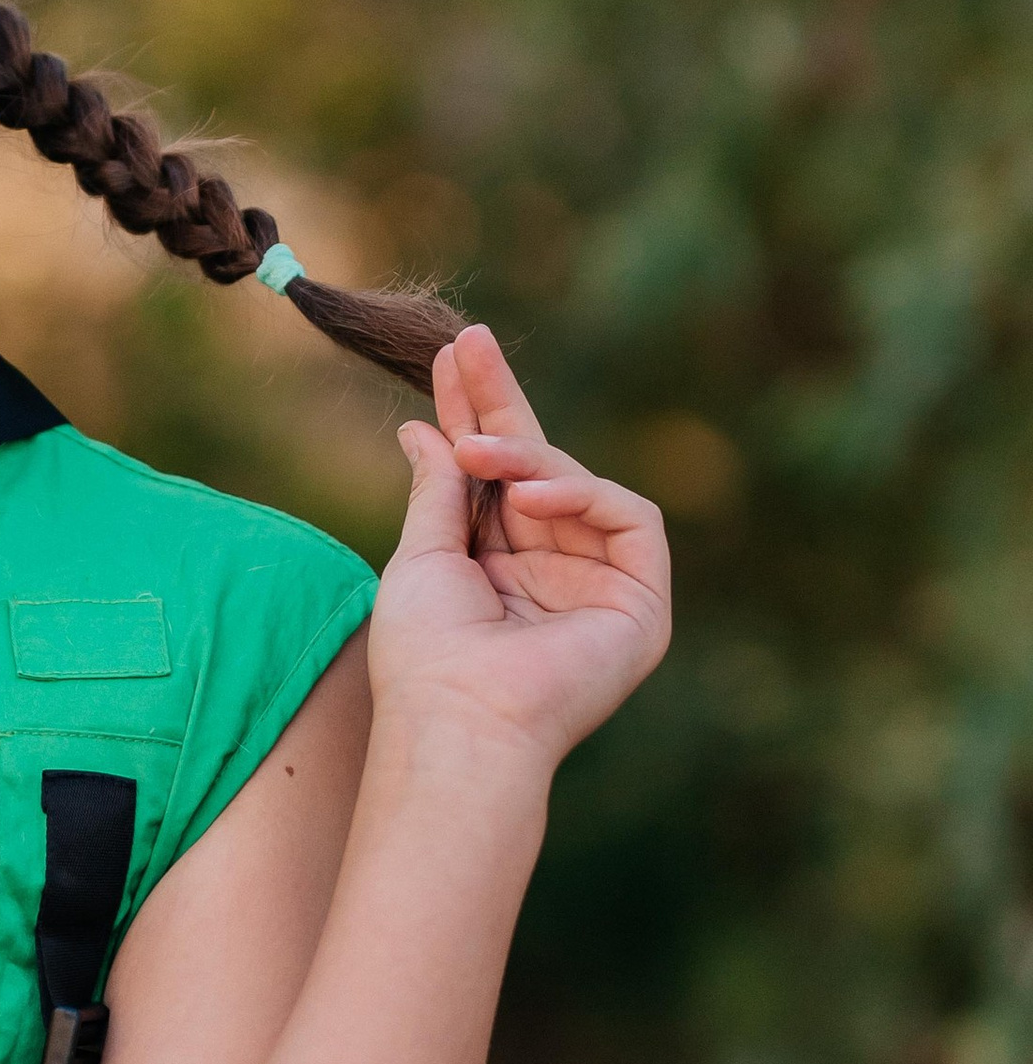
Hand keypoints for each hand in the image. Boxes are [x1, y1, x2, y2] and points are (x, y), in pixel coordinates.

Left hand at [365, 325, 670, 776]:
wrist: (458, 721)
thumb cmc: (426, 655)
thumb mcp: (422, 555)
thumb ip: (439, 490)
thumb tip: (423, 428)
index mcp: (497, 567)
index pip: (492, 477)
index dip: (475, 415)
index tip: (449, 358)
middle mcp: (551, 572)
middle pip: (538, 468)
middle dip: (503, 403)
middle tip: (470, 342)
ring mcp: (599, 586)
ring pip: (578, 485)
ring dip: (526, 456)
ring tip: (478, 448)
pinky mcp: (642, 603)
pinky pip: (631, 516)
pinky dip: (582, 493)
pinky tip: (530, 495)